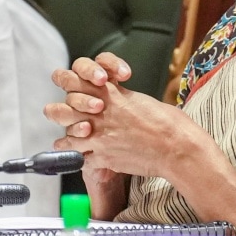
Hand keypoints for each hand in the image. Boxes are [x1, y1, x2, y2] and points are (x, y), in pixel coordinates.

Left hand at [45, 52, 205, 175]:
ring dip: (66, 137)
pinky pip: (79, 158)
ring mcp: (99, 136)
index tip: (74, 86)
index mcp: (111, 94)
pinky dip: (78, 157)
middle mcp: (100, 113)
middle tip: (58, 112)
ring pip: (66, 134)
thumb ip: (123, 99)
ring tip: (65, 138)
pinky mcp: (103, 157)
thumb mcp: (143, 100)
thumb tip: (118, 101)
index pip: (76, 78)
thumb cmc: (169, 123)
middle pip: (62, 107)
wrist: (176, 148)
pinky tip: (79, 156)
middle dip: (58, 110)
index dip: (70, 81)